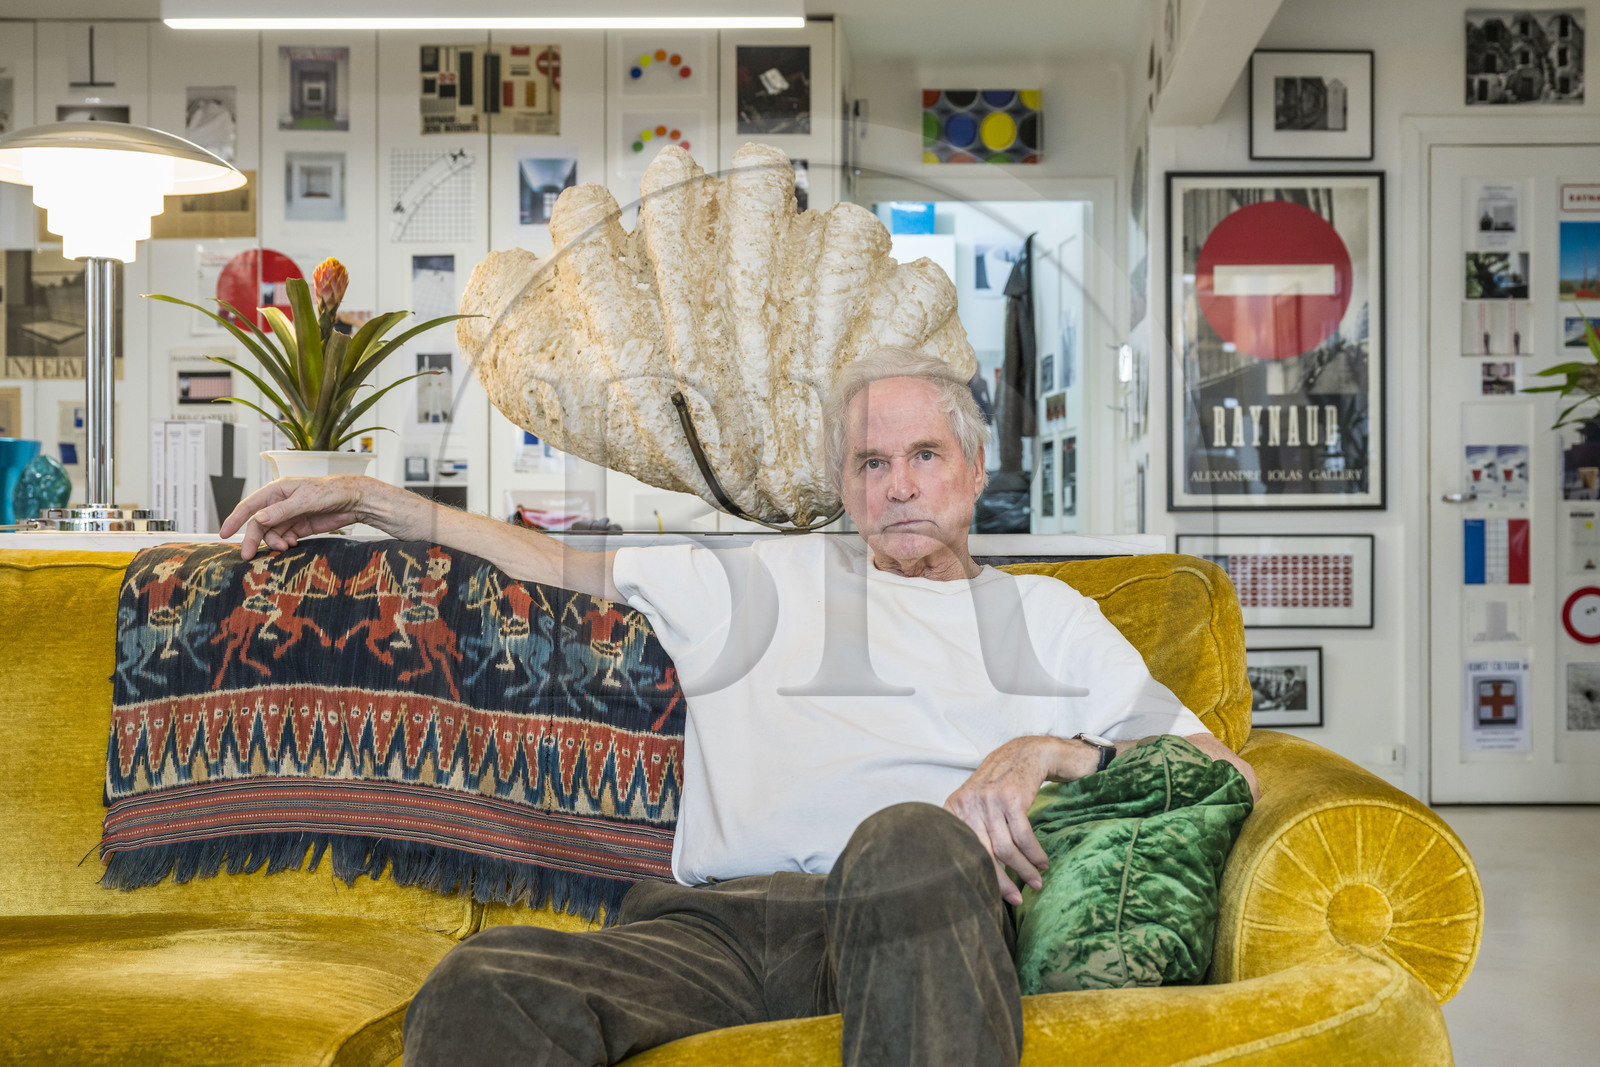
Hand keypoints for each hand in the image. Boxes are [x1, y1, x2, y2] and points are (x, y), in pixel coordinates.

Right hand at [220, 475, 369, 558]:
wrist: (354, 500)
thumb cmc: (331, 492)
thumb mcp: (304, 500)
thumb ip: (281, 511)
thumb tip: (258, 519)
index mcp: (276, 491)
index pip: (249, 506)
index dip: (234, 519)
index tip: (223, 534)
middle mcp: (279, 503)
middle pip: (258, 524)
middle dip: (252, 539)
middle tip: (248, 555)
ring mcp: (289, 516)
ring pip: (271, 533)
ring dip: (273, 542)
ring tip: (285, 547)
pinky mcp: (300, 527)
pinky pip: (284, 538)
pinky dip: (285, 543)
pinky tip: (292, 544)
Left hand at [944, 736, 1073, 905]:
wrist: (1023, 754)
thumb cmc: (998, 786)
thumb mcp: (974, 803)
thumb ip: (970, 831)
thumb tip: (972, 874)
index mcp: (954, 809)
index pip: (963, 851)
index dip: (978, 877)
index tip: (991, 896)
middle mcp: (968, 805)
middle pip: (983, 854)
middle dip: (1001, 882)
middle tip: (1016, 899)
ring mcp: (988, 801)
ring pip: (1006, 848)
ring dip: (1024, 869)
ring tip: (1035, 881)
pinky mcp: (1011, 798)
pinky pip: (1023, 836)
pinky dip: (1034, 854)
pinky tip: (1041, 863)